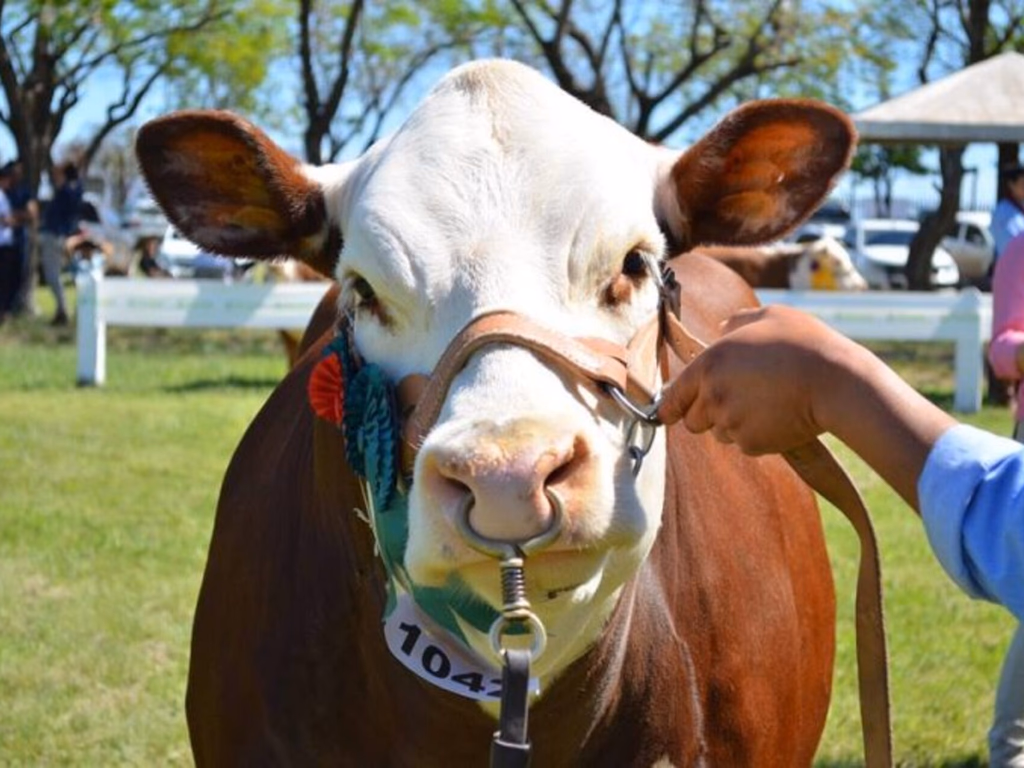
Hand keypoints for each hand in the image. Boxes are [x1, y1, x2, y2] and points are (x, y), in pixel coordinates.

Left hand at [658, 305, 860, 454]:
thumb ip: (738, 322)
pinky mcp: (753, 444)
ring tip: (765, 403)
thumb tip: (722, 327)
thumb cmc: (805, 344)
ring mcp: (732, 423)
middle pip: (692, 422)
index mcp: (709, 365)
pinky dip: (758, 436)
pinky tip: (778, 416)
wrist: (837, 382)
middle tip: (736, 400)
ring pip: (720, 433)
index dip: (669, 407)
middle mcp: (713, 397)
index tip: (668, 413)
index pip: (672, 397)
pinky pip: (746, 444)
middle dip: (707, 415)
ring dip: (734, 424)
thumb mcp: (771, 316)